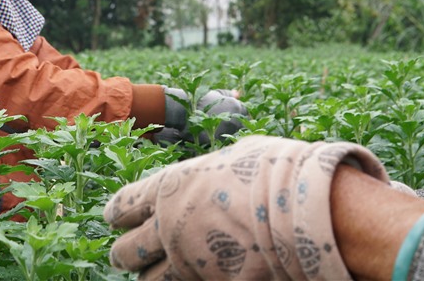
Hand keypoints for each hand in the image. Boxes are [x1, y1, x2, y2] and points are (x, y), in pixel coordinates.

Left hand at [103, 135, 389, 279]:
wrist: (307, 212)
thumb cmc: (276, 171)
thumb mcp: (236, 155)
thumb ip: (212, 169)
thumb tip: (214, 168)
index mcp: (169, 189)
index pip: (121, 206)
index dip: (117, 215)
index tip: (116, 220)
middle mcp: (168, 228)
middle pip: (125, 253)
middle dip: (127, 255)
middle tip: (130, 255)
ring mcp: (188, 263)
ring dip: (153, 278)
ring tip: (159, 274)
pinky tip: (199, 276)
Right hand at [161, 87, 246, 144]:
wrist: (185, 112)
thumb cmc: (201, 101)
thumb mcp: (216, 93)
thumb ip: (229, 94)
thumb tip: (239, 94)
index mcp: (236, 107)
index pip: (245, 112)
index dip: (239, 113)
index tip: (231, 113)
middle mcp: (235, 120)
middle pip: (242, 124)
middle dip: (236, 122)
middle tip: (224, 122)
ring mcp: (228, 132)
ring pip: (235, 133)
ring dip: (230, 131)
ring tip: (219, 128)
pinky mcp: (221, 141)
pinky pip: (226, 141)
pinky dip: (222, 138)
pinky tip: (214, 134)